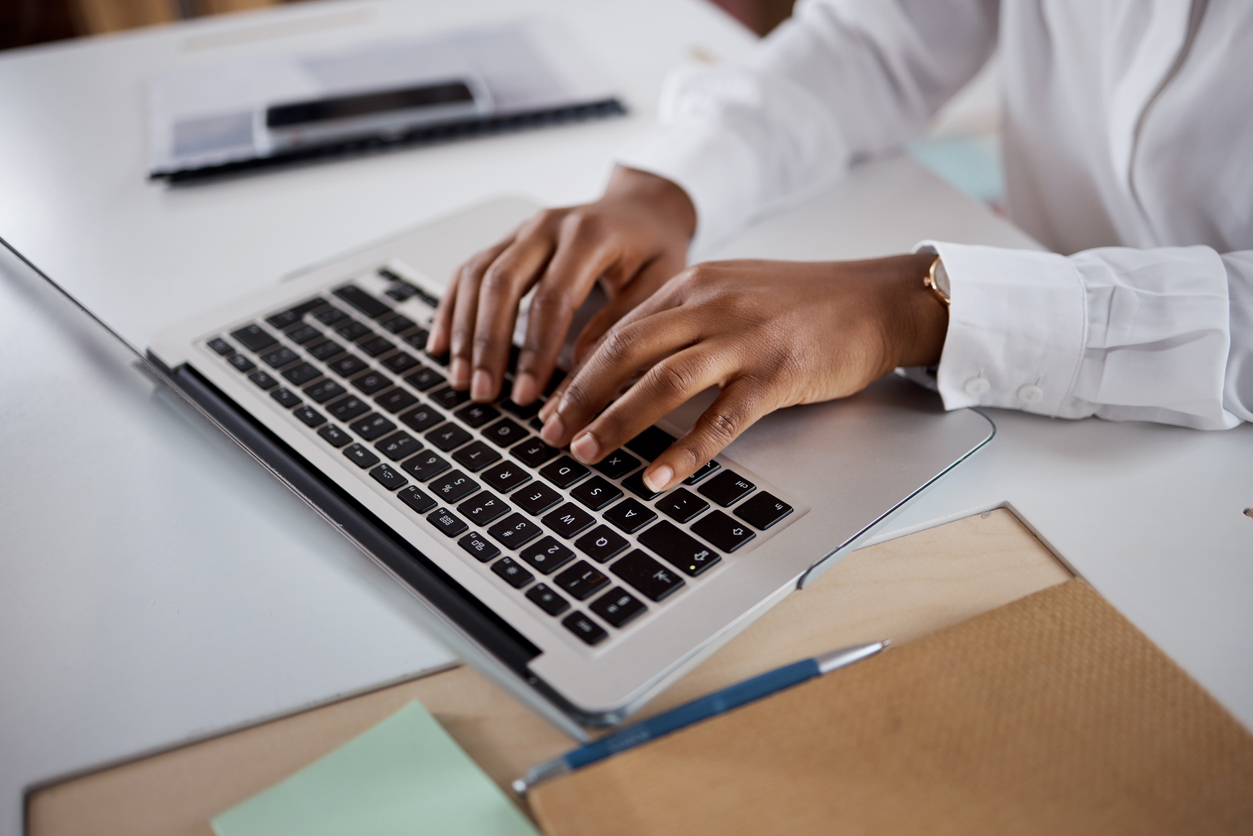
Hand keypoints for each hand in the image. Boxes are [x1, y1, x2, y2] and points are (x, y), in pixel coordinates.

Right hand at [426, 166, 695, 404]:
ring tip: (462, 380)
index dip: (536, 350)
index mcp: (589, 235)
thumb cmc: (654, 247)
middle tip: (485, 392)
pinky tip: (443, 347)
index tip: (528, 394)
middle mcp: (548, 226)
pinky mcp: (507, 241)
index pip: (553, 297)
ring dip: (465, 332)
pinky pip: (468, 272)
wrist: (643, 207)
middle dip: (489, 344)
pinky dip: (452, 309)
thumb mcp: (659, 283)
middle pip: (502, 283)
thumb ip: (622, 322)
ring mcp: (522, 231)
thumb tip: (580, 370)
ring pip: (477, 276)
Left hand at [536, 254, 947, 490]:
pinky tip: (659, 477)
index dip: (578, 370)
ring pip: (663, 381)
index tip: (552, 403)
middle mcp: (710, 305)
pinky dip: (684, 451)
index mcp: (693, 284)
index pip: (617, 327)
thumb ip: (682, 317)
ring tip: (586, 454)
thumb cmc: (803, 302)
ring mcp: (744, 339)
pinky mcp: (777, 374)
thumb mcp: (732, 291)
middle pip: (625, 350)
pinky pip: (721, 419)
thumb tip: (628, 359)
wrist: (875, 300)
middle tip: (550, 434)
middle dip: (580, 396)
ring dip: (617, 421)